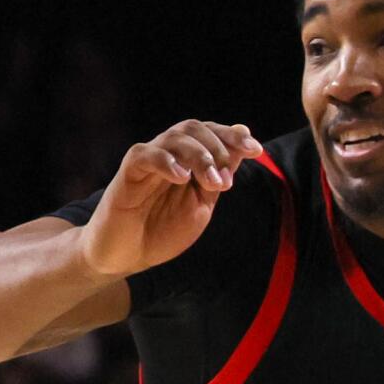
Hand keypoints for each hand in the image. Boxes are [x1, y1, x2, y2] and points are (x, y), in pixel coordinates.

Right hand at [76, 121, 263, 279]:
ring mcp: (147, 162)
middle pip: (192, 128)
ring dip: (199, 157)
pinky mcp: (128, 174)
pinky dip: (166, 161)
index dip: (232, 136)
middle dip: (218, 147)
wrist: (127, 255)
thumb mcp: (201, 204)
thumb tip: (245, 144)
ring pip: (173, 138)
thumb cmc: (162, 230)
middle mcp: (167, 155)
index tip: (256, 150)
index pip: (209, 133)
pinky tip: (182, 178)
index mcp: (187, 161)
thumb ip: (220, 176)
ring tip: (213, 182)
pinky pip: (145, 155)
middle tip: (227, 178)